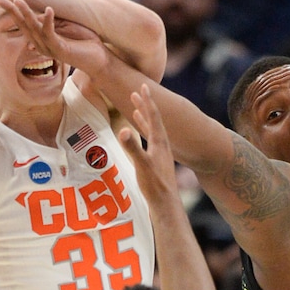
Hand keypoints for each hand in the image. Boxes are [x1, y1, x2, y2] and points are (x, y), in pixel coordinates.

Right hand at [0, 0, 108, 75]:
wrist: (98, 58)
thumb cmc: (84, 40)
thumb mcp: (65, 25)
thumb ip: (53, 19)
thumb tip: (41, 6)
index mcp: (42, 37)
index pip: (23, 22)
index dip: (12, 10)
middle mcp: (42, 44)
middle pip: (23, 25)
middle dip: (11, 11)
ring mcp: (50, 48)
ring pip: (34, 29)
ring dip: (27, 14)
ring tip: (19, 0)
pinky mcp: (61, 50)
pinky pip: (51, 34)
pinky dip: (49, 22)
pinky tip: (49, 10)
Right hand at [118, 84, 176, 206]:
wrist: (166, 204)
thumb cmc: (154, 185)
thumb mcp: (141, 165)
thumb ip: (132, 147)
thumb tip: (123, 130)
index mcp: (159, 142)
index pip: (153, 116)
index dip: (147, 101)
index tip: (143, 85)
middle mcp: (162, 145)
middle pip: (153, 119)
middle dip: (145, 105)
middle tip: (137, 91)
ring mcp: (160, 154)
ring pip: (151, 130)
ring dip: (144, 117)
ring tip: (136, 108)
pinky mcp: (157, 162)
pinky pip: (149, 142)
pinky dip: (144, 133)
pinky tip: (140, 136)